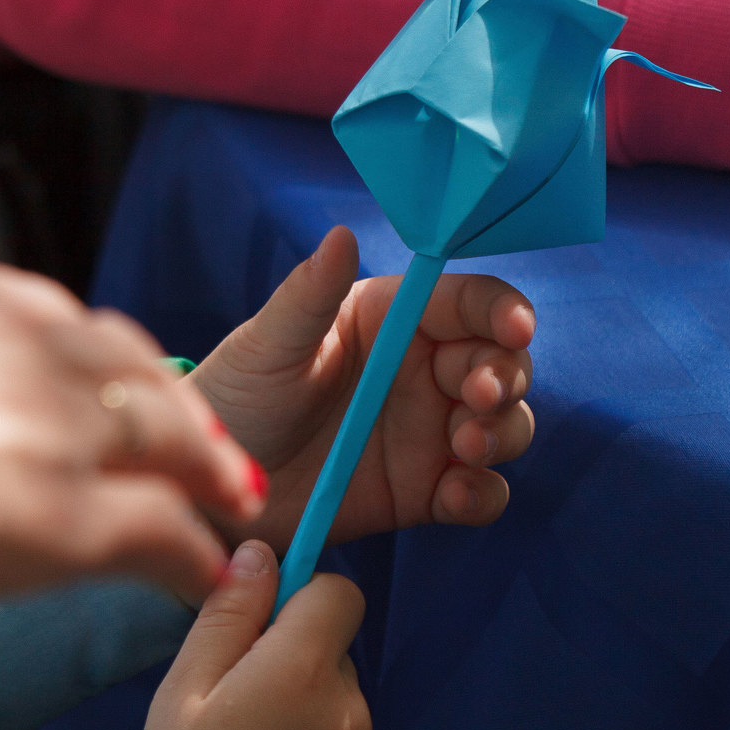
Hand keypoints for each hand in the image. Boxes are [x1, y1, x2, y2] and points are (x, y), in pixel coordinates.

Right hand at [0, 67, 258, 608]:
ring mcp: (48, 423)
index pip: (34, 315)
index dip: (74, 352)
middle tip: (196, 432)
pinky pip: (163, 531)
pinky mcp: (62, 513)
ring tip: (229, 496)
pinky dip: (196, 550)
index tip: (88, 374)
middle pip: (121, 360)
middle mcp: (13, 337)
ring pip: (164, 433)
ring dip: (199, 464)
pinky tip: (214, 573)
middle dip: (163, 397)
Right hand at [138, 540, 385, 729]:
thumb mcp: (184, 687)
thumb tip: (263, 553)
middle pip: (336, 662)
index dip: (302, 605)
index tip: (262, 638)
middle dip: (299, 674)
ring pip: (345, 720)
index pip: (339, 594)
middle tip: (241, 720)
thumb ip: (230, 613)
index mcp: (305, 667)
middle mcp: (352, 711)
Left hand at [189, 226, 531, 553]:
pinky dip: (482, 493)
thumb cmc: (236, 396)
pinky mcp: (426, 490)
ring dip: (503, 432)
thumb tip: (341, 235)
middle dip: (505, 377)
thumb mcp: (267, 345)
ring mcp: (430, 433)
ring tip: (467, 446)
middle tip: (478, 398)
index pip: (468, 303)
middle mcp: (423, 371)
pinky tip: (455, 495)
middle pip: (500, 363)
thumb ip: (309, 295)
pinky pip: (480, 492)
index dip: (502, 310)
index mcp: (393, 320)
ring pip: (505, 425)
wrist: (215, 488)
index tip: (514, 328)